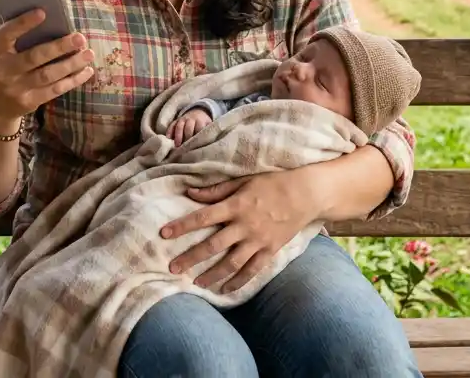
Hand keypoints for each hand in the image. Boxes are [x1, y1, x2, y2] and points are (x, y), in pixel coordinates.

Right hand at [0, 8, 94, 127]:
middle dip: (59, 47)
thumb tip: (53, 23)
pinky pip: (55, 90)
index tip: (43, 12)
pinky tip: (87, 70)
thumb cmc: (5, 69)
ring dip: (71, 64)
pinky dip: (73, 80)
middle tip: (80, 38)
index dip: (23, 23)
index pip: (7, 34)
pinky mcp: (30, 101)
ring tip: (88, 53)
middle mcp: (4, 70)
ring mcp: (17, 88)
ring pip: (48, 75)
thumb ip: (19, 40)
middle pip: (34, 57)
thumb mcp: (3, 54)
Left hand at [160, 168, 321, 293]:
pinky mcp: (270, 250)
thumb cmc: (272, 183)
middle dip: (191, 257)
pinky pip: (252, 270)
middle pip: (212, 245)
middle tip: (173, 268)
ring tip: (195, 283)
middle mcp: (245, 225)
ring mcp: (258, 240)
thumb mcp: (243, 181)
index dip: (182, 226)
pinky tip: (225, 289)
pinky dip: (238, 281)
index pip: (203, 217)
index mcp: (236, 205)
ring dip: (211, 274)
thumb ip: (216, 190)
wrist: (305, 194)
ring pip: (231, 263)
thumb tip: (189, 193)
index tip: (164, 234)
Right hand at [170, 108, 211, 146]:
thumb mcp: (209, 125)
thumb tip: (210, 142)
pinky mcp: (176, 121)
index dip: (197, 136)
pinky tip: (168, 138)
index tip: (196, 145)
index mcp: (200, 121)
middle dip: (187, 137)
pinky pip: (172, 125)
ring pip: (179, 126)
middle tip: (186, 147)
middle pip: (188, 127)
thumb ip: (209, 132)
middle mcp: (191, 119)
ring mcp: (182, 119)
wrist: (198, 112)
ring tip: (177, 145)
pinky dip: (169, 131)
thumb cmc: (204, 124)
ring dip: (178, 135)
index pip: (199, 128)